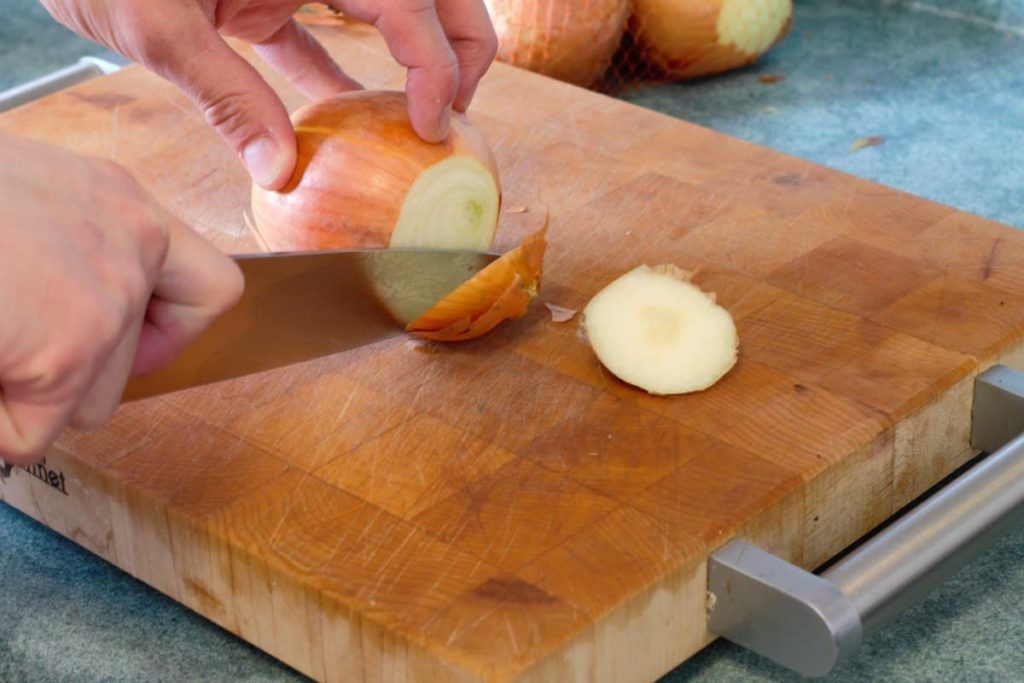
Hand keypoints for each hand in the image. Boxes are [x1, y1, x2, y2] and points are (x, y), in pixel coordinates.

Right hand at [0, 133, 242, 465]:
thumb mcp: (18, 201)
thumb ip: (63, 251)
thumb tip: (74, 310)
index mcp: (116, 200)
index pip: (211, 287)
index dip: (171, 331)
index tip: (125, 341)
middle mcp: (132, 242)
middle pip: (139, 363)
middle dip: (71, 375)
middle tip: (10, 342)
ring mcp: (105, 300)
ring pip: (88, 404)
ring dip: (27, 396)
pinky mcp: (65, 352)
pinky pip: (28, 435)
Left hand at [39, 0, 497, 189]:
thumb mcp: (156, 22)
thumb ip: (225, 95)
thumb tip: (279, 171)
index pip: (409, 3)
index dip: (437, 66)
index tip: (435, 127)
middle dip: (459, 50)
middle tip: (454, 118)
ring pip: (388, 11)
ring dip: (414, 63)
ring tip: (420, 126)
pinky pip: (320, 40)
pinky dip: (339, 80)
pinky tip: (345, 127)